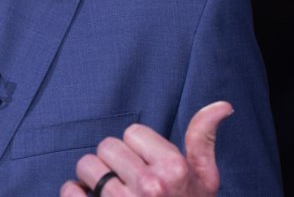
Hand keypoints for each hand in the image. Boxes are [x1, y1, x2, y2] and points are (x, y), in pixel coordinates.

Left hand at [59, 101, 232, 196]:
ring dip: (93, 177)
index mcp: (174, 170)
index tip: (147, 166)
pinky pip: (70, 191)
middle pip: (107, 146)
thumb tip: (222, 105)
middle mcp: (150, 186)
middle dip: (114, 160)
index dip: (138, 149)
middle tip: (127, 179)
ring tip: (111, 191)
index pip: (133, 132)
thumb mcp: (204, 178)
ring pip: (86, 166)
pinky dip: (74, 193)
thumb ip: (203, 139)